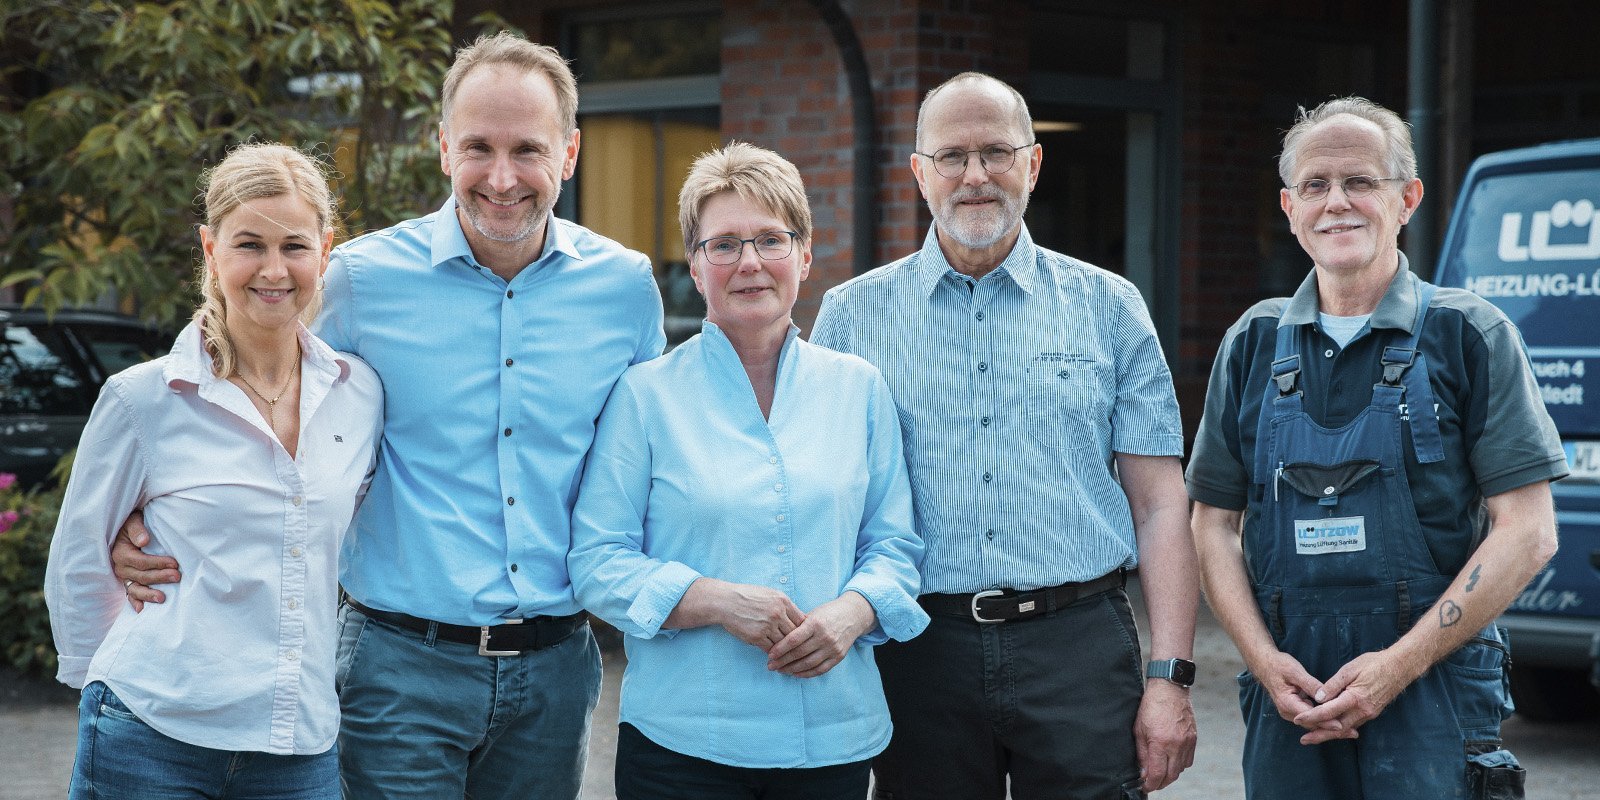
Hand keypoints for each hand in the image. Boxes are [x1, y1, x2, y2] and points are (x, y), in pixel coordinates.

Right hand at [110, 510, 179, 610]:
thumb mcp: (132, 521)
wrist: (124, 529)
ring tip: (162, 598)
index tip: (174, 563)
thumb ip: (137, 529)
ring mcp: (124, 576)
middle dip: (159, 577)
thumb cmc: (131, 524)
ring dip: (148, 594)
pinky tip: (142, 610)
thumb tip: (144, 540)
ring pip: (135, 588)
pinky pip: (130, 594)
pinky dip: (135, 602)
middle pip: (141, 576)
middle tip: (177, 576)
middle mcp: (121, 567)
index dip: (157, 563)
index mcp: (121, 553)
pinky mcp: (127, 581)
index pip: (141, 561)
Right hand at [672, 578, 805, 650]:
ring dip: (786, 652)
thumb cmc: (749, 597)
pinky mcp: (757, 636)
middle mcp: (777, 613)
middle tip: (803, 652)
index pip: (802, 620)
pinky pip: (771, 649)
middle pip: (795, 634)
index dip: (804, 631)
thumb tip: (801, 619)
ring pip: (784, 644)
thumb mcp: (770, 594)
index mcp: (783, 601)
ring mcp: (767, 625)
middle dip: (797, 643)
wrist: (726, 601)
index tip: (806, 638)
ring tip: (790, 658)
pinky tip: (775, 658)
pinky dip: (774, 654)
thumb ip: (785, 606)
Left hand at [767, 592, 875, 677]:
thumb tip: (777, 637)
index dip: (780, 649)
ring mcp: (832, 648)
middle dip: (782, 661)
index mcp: (815, 623)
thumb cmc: (828, 613)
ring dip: (792, 669)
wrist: (853, 615)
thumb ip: (798, 626)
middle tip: (770, 666)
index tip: (769, 655)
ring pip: (808, 664)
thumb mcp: (813, 614)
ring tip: (781, 670)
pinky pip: (820, 669)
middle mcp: (824, 637)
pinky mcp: (838, 656)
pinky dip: (806, 673)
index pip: (793, 639)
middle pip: (799, 653)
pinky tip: (796, 673)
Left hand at [1134, 679, 1196, 791]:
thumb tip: (1143, 771)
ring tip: (1161, 773)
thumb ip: (1142, 753)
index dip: (1150, 784)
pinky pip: (1188, 760)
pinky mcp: (1193, 739)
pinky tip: (1171, 761)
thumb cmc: (1151, 706)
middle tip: (1152, 783)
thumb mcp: (1139, 729)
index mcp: (1160, 742)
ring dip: (1170, 775)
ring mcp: (1187, 742)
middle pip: (1171, 776)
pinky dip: (1180, 765)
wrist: (1169, 689)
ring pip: (1180, 770)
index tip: (1145, 787)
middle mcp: (1176, 745)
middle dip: (1160, 783)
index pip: (1157, 774)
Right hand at [1246, 650, 1346, 736]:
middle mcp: (1288, 712)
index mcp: (1287, 703)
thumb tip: (1325, 695)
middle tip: (1353, 732)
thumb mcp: (1295, 671)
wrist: (1264, 664)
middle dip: (1332, 729)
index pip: (1310, 716)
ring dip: (1329, 727)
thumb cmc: (1279, 665)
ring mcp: (1290, 712)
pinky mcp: (1295, 709)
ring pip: (1312, 724)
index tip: (1342, 725)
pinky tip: (1338, 720)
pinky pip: (1311, 718)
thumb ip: (1310, 684)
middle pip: (1313, 725)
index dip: (1326, 722)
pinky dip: (1324, 721)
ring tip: (1349, 730)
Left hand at [1293, 650, 1414, 744]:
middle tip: (1303, 740)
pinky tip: (1332, 729)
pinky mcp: (1372, 713)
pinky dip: (1341, 728)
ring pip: (1346, 728)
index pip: (1329, 712)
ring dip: (1330, 734)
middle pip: (1337, 727)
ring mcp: (1369, 713)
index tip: (1297, 719)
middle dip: (1319, 735)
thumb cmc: (1374, 664)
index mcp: (1355, 698)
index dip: (1311, 716)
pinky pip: (1354, 724)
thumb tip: (1318, 698)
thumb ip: (1333, 685)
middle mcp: (1363, 710)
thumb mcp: (1350, 669)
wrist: (1400, 668)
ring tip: (1313, 737)